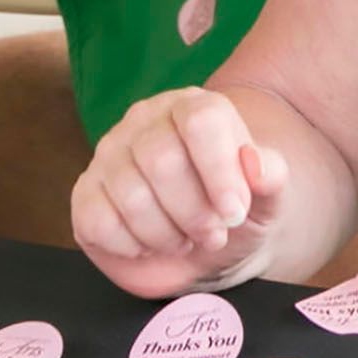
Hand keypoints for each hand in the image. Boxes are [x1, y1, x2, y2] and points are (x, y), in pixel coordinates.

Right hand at [72, 88, 287, 298]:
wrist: (204, 250)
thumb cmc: (235, 215)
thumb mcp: (268, 200)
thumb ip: (272, 176)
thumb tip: (254, 164)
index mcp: (192, 107)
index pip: (201, 121)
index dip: (220, 171)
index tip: (234, 213)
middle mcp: (144, 120)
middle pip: (162, 161)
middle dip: (194, 213)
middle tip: (212, 235)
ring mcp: (109, 153)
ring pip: (131, 196)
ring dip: (166, 235)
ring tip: (183, 238)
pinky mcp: (85, 193)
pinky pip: (100, 223)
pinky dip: (132, 247)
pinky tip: (148, 244)